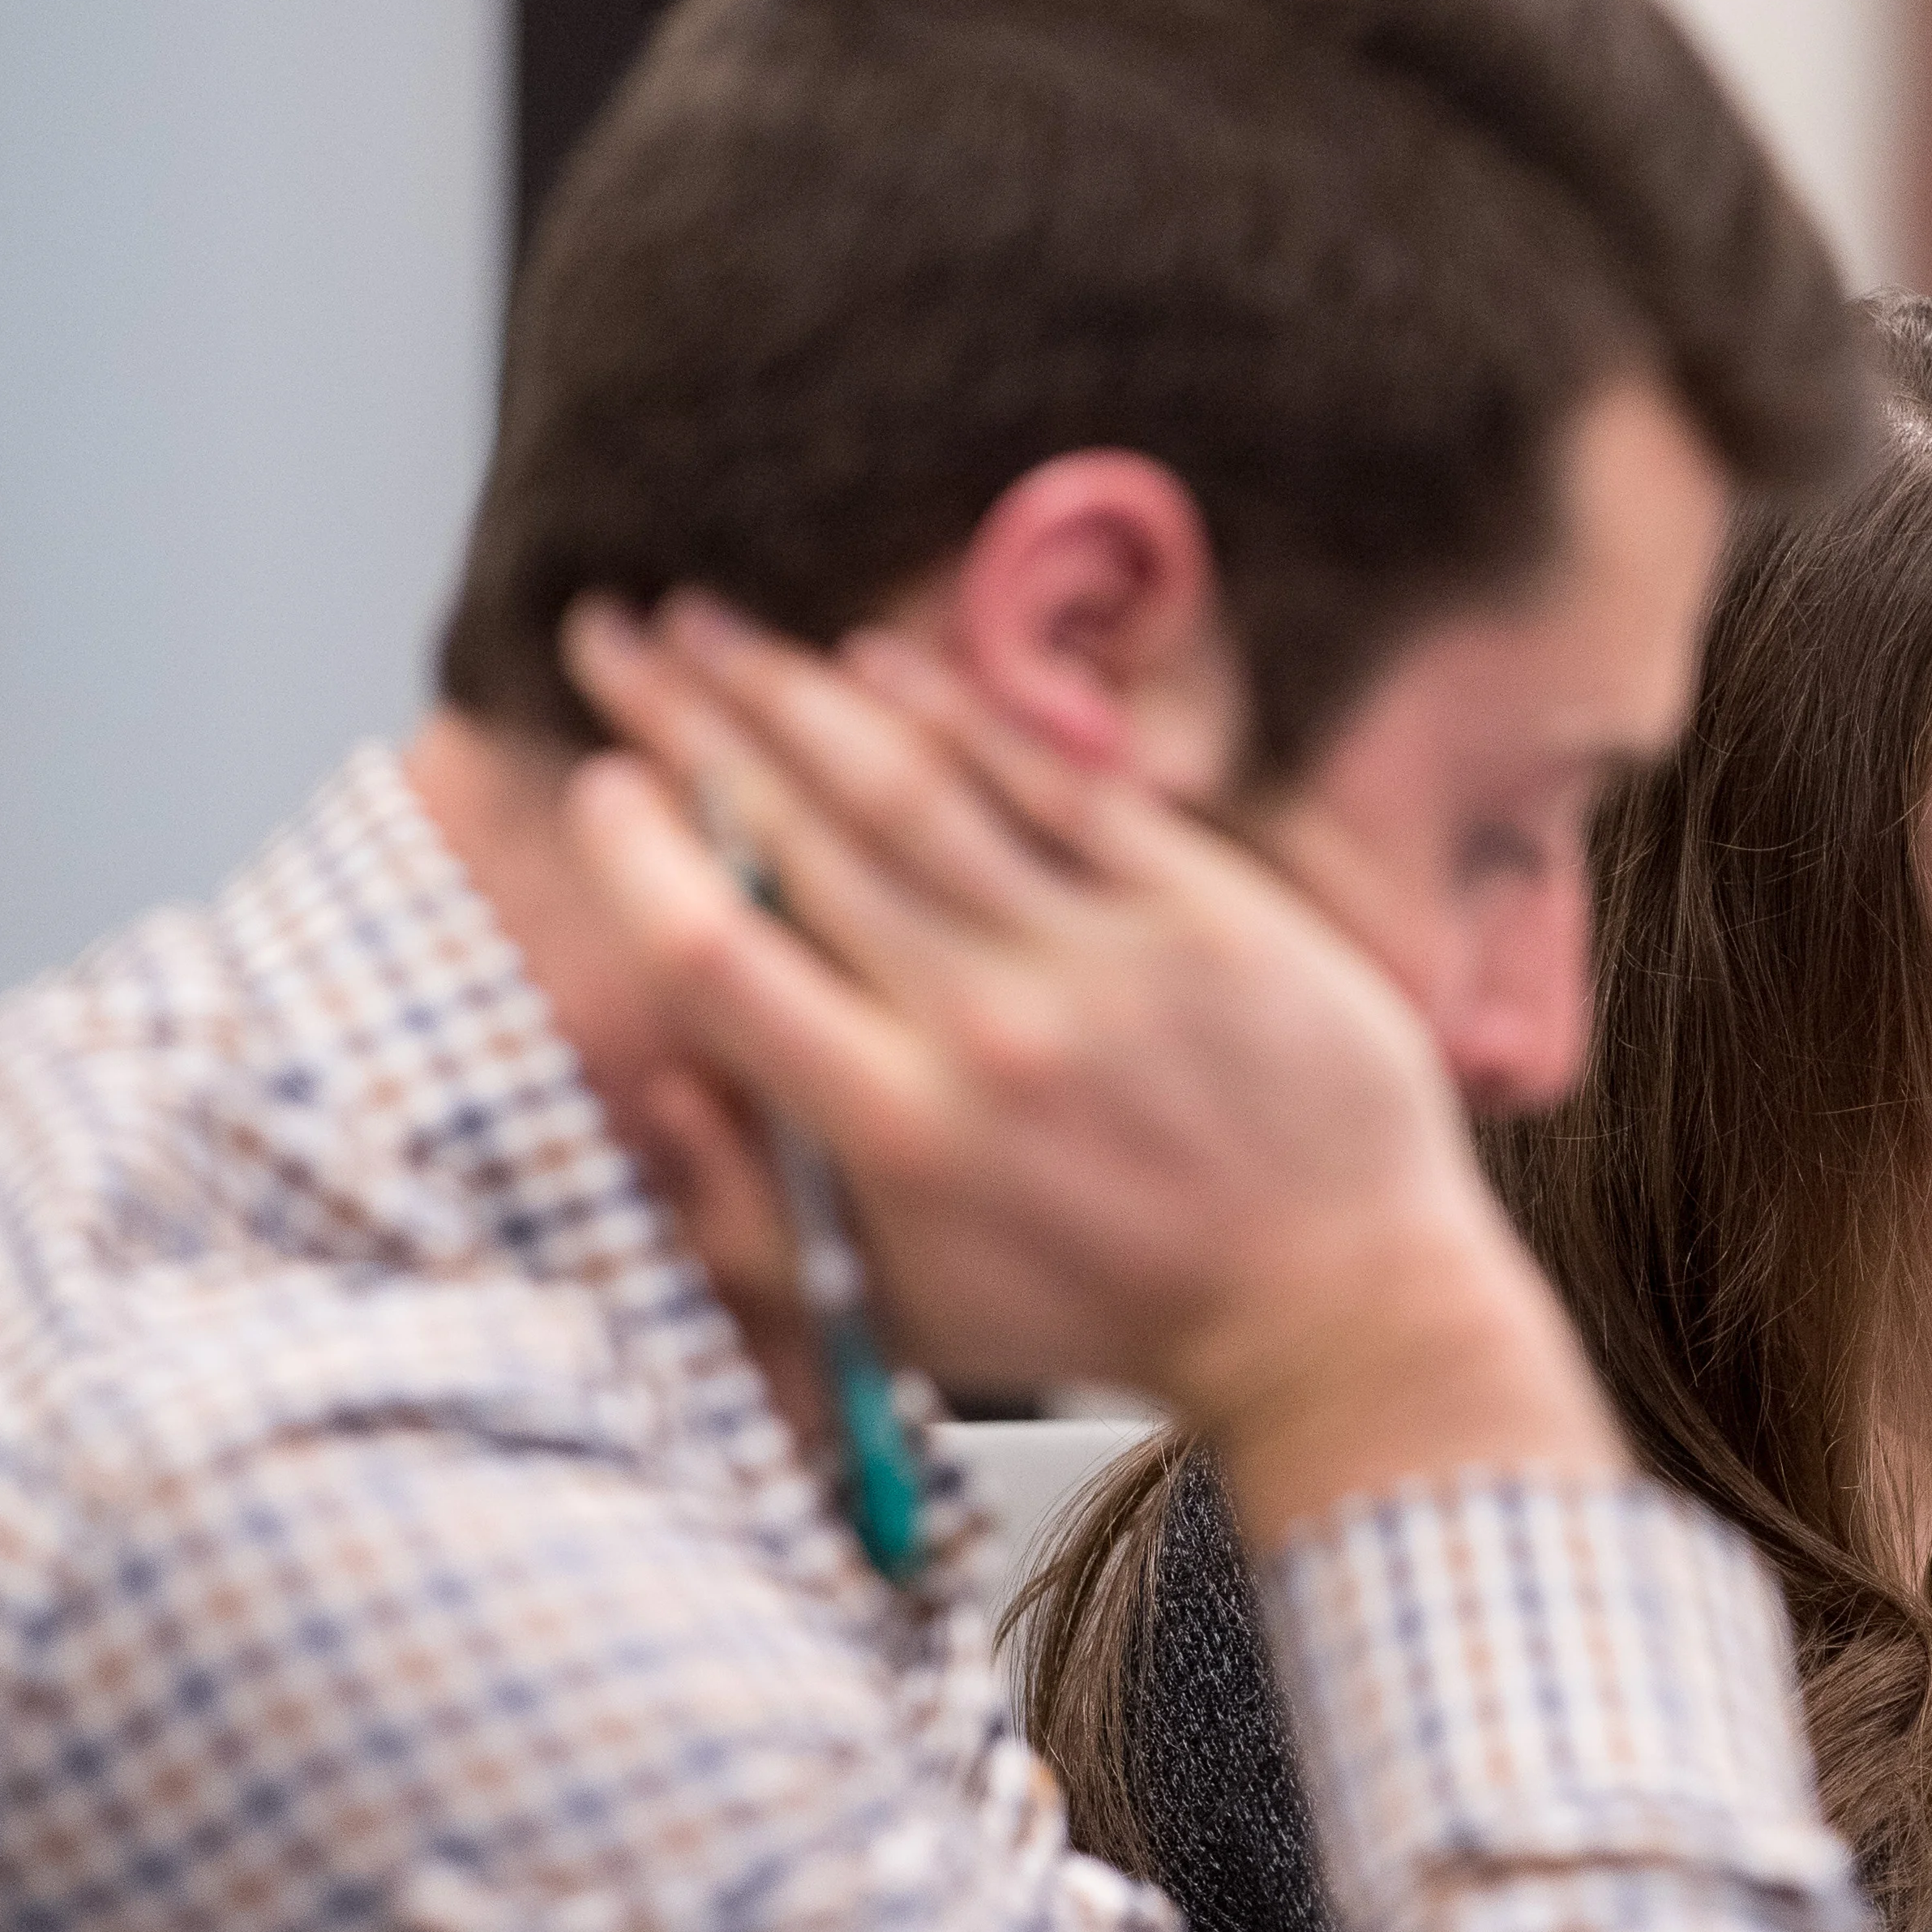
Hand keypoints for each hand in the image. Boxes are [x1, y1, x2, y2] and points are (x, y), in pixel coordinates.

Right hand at [557, 595, 1622, 1529]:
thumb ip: (753, 1214)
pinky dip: (959, 711)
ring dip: (793, 688)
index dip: (640, 856)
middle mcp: (987, 1032)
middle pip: (800, 834)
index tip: (598, 784)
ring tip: (710, 623)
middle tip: (613, 638)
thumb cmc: (1100, 1307)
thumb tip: (650, 1078)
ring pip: (914, 786)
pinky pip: (1058, 783)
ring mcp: (1104, 960)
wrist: (1333, 1303)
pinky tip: (878, 660)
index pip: (717, 957)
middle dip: (685, 718)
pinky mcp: (1207, 911)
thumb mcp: (900, 1307)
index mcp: (896, 1132)